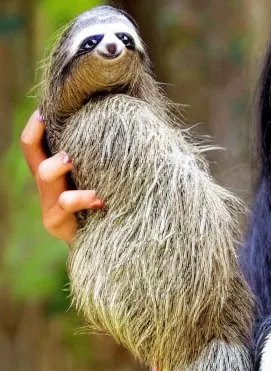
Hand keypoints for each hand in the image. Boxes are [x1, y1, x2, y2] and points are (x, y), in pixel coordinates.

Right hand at [20, 109, 103, 245]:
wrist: (109, 246)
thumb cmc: (112, 209)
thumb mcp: (103, 182)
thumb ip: (103, 163)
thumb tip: (122, 127)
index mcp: (56, 175)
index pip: (35, 146)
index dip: (35, 127)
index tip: (45, 110)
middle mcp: (49, 188)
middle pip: (34, 156)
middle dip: (39, 138)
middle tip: (61, 126)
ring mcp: (50, 206)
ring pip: (45, 178)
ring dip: (58, 166)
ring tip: (71, 161)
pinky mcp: (56, 224)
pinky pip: (66, 204)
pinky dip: (82, 198)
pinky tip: (100, 199)